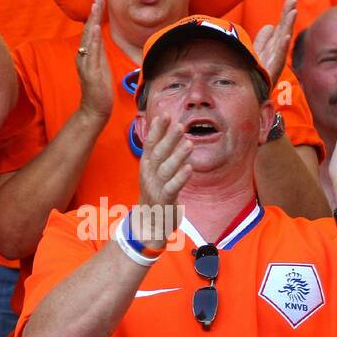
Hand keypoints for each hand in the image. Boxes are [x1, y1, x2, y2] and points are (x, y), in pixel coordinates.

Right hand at [76, 0, 112, 121]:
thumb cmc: (99, 88)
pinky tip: (96, 30)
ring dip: (93, 21)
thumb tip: (100, 34)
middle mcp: (83, 56)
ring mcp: (85, 63)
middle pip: (88, 30)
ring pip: (89, 39)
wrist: (95, 109)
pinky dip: (93, 40)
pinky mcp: (90, 72)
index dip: (95, 14)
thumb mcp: (101, 64)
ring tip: (96, 7)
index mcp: (87, 53)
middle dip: (93, 13)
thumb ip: (98, 49)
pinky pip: (91, 53)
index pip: (91, 30)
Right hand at [136, 115, 193, 249]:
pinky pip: (172, 187)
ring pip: (166, 169)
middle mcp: (148, 174)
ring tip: (189, 143)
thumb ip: (162, 153)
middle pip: (158, 153)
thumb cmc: (155, 192)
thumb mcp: (155, 171)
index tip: (164, 115)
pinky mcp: (164, 200)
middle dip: (168, 138)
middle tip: (180, 124)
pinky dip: (180, 177)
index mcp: (147, 164)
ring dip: (177, 155)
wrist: (148, 222)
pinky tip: (190, 168)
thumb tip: (170, 132)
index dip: (157, 129)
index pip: (150, 143)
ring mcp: (155, 187)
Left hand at [253, 0, 296, 85]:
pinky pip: (278, 59)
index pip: (280, 28)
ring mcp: (274, 63)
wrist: (251, 98)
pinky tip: (286, 37)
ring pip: (282, 42)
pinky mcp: (271, 73)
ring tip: (292, 12)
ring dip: (287, 27)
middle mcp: (275, 55)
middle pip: (283, 31)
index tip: (292, 0)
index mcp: (272, 49)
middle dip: (288, 15)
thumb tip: (270, 25)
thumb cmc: (254, 76)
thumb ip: (263, 41)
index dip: (285, 14)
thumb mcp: (257, 54)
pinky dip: (282, 47)